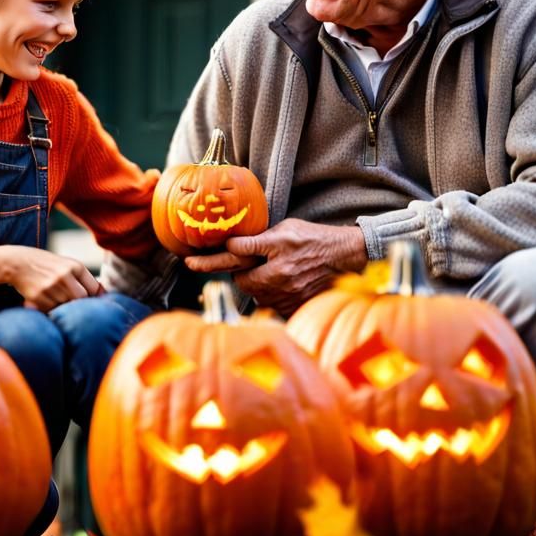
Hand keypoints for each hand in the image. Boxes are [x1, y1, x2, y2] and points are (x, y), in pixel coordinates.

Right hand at [0, 246, 102, 311]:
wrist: (18, 262)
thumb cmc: (46, 265)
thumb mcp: (66, 265)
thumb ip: (81, 278)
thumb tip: (102, 295)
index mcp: (75, 266)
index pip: (93, 289)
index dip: (93, 298)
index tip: (91, 302)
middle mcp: (65, 275)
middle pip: (81, 300)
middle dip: (78, 304)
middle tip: (71, 302)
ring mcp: (52, 286)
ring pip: (66, 306)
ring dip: (62, 306)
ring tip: (54, 297)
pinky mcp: (39, 296)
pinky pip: (51, 310)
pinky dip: (50, 309)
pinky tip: (44, 299)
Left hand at [184, 219, 366, 317]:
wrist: (346, 257)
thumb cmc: (314, 238)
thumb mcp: (285, 228)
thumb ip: (258, 239)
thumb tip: (233, 246)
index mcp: (275, 251)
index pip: (234, 255)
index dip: (210, 259)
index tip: (189, 261)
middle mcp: (279, 274)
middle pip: (240, 280)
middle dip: (238, 272)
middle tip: (248, 264)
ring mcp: (287, 294)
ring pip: (254, 294)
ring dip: (255, 285)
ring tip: (273, 272)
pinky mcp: (294, 307)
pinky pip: (270, 306)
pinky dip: (270, 297)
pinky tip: (284, 285)